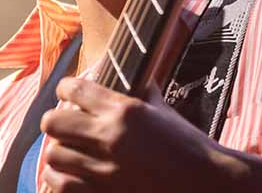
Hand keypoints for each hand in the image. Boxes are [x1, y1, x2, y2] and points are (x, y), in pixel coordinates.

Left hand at [39, 76, 245, 192]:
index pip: (74, 89)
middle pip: (53, 122)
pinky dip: (60, 180)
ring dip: (59, 153)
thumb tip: (137, 78)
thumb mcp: (165, 112)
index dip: (65, 89)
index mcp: (125, 110)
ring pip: (53, 155)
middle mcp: (110, 137)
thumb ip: (144, 94)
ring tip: (68, 154)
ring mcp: (106, 169)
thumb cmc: (190, 146)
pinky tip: (70, 176)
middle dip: (56, 122)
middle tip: (64, 127)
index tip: (66, 94)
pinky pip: (62, 186)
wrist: (207, 183)